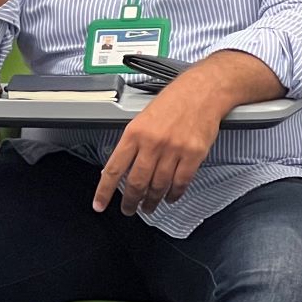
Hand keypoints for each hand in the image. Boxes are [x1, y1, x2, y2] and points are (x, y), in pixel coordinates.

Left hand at [93, 77, 226, 215]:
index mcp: (134, 133)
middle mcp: (152, 143)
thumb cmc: (172, 102)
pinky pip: (181, 182)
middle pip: (136, 182)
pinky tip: (170, 197)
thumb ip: (132, 143)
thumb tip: (120, 167)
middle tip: (129, 209)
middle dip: (130, 201)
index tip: (99, 204)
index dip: (104, 190)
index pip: (114, 169)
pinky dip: (174, 193)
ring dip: (152, 200)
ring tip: (149, 206)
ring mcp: (174, 150)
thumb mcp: (142, 119)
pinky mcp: (194, 154)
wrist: (202, 91)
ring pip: (158, 185)